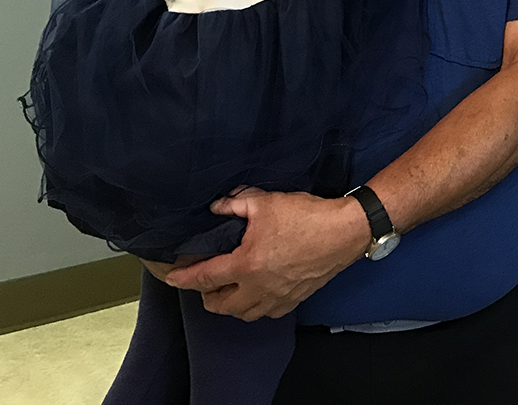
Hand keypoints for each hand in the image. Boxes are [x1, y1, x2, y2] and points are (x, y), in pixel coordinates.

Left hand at [164, 188, 367, 320]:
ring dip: (230, 304)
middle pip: (220, 305)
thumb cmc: (306, 216)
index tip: (172, 277)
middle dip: (206, 296)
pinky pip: (266, 313)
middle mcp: (257, 288)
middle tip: (204, 283)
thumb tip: (216, 207)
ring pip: (243, 313)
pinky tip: (257, 294)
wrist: (345, 231)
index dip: (184, 278)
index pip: (204, 277)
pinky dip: (255, 307)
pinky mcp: (294, 299)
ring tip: (228, 291)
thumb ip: (235, 204)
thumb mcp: (266, 202)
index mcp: (245, 265)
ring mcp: (277, 297)